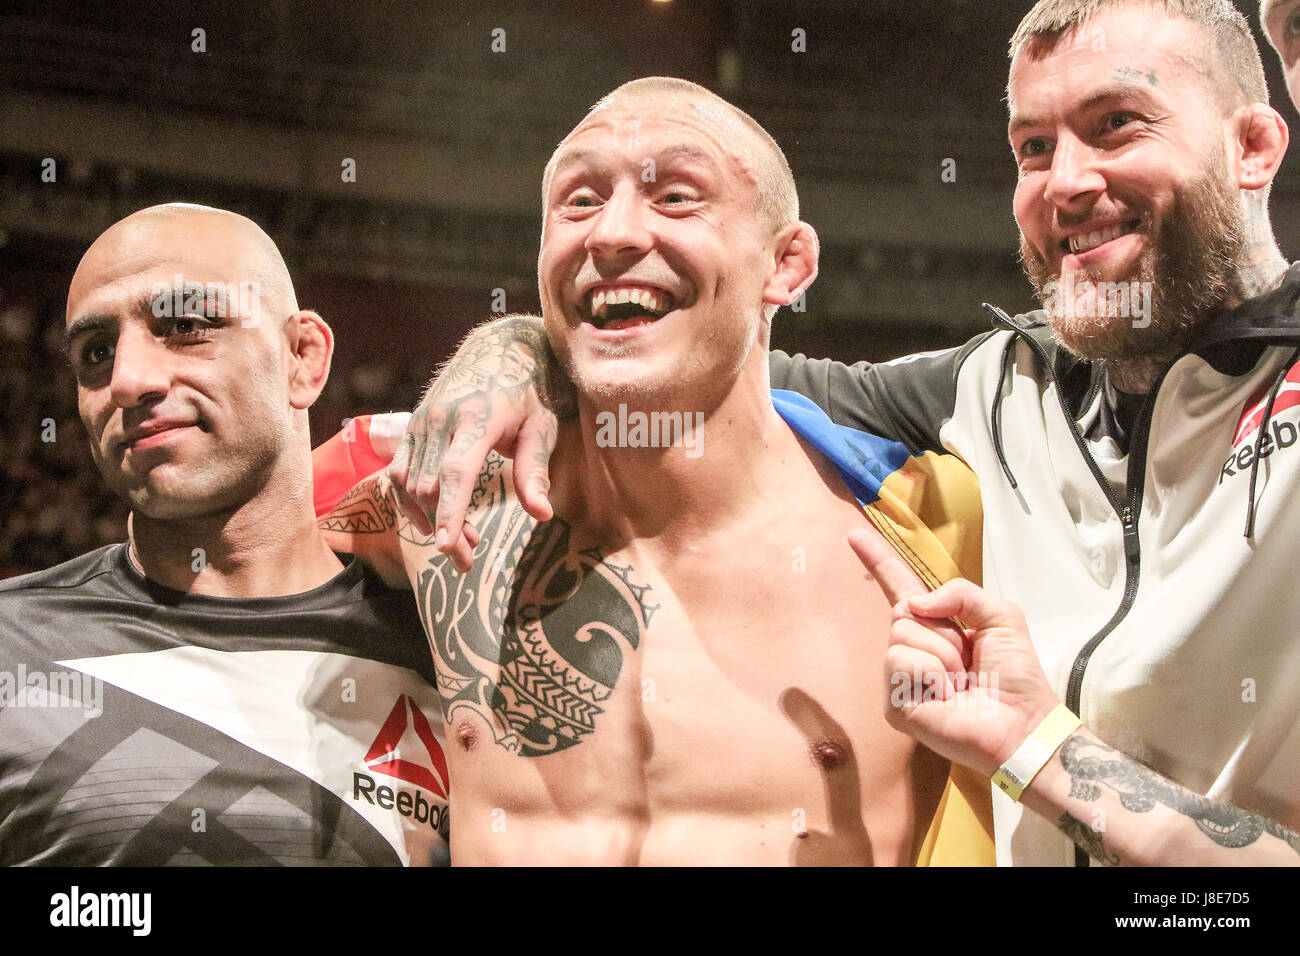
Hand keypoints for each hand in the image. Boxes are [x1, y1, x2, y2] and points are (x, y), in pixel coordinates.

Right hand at [387, 318, 564, 570]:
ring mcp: (420, 422)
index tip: (447, 548)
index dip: (449, 512)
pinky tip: (432, 520)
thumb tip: (542, 515)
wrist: (497, 350)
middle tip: (468, 559)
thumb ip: (536, 470)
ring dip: (428, 519)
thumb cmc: (528, 392)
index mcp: (477, 418)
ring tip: (461, 541)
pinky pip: (398, 473)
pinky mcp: (410, 427)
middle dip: (445, 528)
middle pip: (429, 486)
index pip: (455, 473)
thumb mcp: (542, 427)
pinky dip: (410, 503)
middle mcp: (440, 418)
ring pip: (408, 484)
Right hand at [847, 527, 1061, 777]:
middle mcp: (911, 650)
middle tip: (967, 661)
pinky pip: (902, 663)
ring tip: (960, 682)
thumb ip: (962, 593)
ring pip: (902, 637)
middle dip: (943, 631)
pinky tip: (947, 696)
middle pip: (903, 613)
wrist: (1023, 722)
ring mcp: (899, 679)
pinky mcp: (896, 705)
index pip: (899, 587)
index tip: (853, 534)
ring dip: (941, 655)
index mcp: (934, 627)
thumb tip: (915, 604)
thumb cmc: (1016, 675)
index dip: (878, 560)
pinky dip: (932, 674)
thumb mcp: (1001, 616)